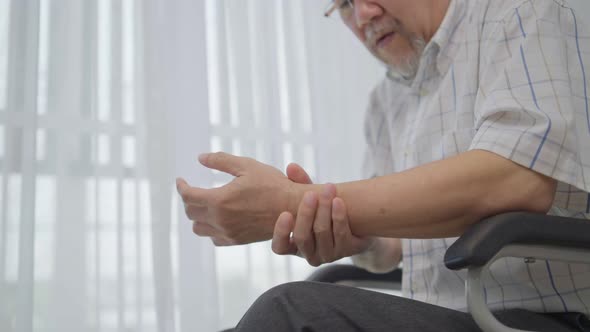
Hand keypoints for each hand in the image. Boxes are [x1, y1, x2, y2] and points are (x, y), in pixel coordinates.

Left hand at [176, 152, 304, 245]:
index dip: (181, 187)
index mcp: (220, 201)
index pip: (188, 196)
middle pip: (191, 213)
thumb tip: (200, 158)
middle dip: (189, 199)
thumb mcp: (247, 166)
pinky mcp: (237, 241)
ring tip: (205, 204)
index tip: (181, 181)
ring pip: (199, 229)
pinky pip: (214, 238)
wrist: (294, 208)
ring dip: (197, 216)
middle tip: (194, 189)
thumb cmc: (273, 185)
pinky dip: (210, 228)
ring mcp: (229, 233)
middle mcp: (221, 220)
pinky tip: (219, 218)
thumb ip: (220, 161)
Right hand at [272, 181, 373, 266]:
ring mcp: (328, 255)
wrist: (358, 222)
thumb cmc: (326, 210)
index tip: (286, 213)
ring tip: (328, 189)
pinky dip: (339, 216)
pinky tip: (339, 201)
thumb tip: (291, 166)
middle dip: (306, 214)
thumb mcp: (311, 198)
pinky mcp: (346, 251)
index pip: (280, 247)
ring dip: (324, 209)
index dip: (281, 232)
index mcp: (294, 245)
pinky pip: (341, 234)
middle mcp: (309, 254)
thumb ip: (300, 184)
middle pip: (303, 237)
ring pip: (322, 233)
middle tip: (311, 195)